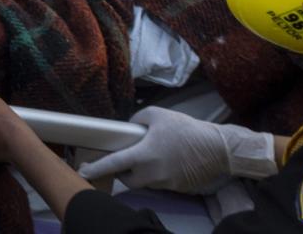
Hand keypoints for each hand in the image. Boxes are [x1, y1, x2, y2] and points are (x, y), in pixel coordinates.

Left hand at [77, 106, 275, 193]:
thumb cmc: (186, 129)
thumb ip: (138, 119)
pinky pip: (160, 183)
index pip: (115, 164)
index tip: (83, 170)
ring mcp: (166, 184)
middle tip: (125, 159)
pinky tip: (168, 161)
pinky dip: (158, 174)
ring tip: (151, 156)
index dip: (97, 168)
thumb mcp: (158, 114)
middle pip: (128, 179)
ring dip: (142, 173)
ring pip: (145, 182)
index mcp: (145, 155)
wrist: (218, 148)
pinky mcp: (177, 188)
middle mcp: (153, 174)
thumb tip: (130, 127)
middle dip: (123, 172)